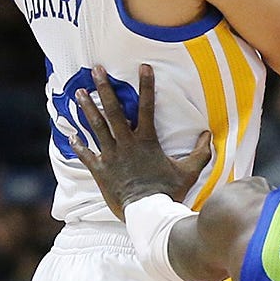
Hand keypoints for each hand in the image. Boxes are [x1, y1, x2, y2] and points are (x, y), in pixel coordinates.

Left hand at [67, 64, 212, 219]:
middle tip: (96, 69)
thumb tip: (208, 135)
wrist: (148, 213)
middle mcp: (126, 144)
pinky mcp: (100, 170)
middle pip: (114, 110)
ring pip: (96, 127)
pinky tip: (72, 135)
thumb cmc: (169, 191)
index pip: (148, 107)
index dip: (147, 86)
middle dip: (104, 88)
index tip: (143, 67)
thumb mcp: (189, 171)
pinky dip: (78, 146)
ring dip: (87, 108)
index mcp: (147, 141)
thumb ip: (201, 152)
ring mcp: (111, 157)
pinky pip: (86, 155)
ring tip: (78, 92)